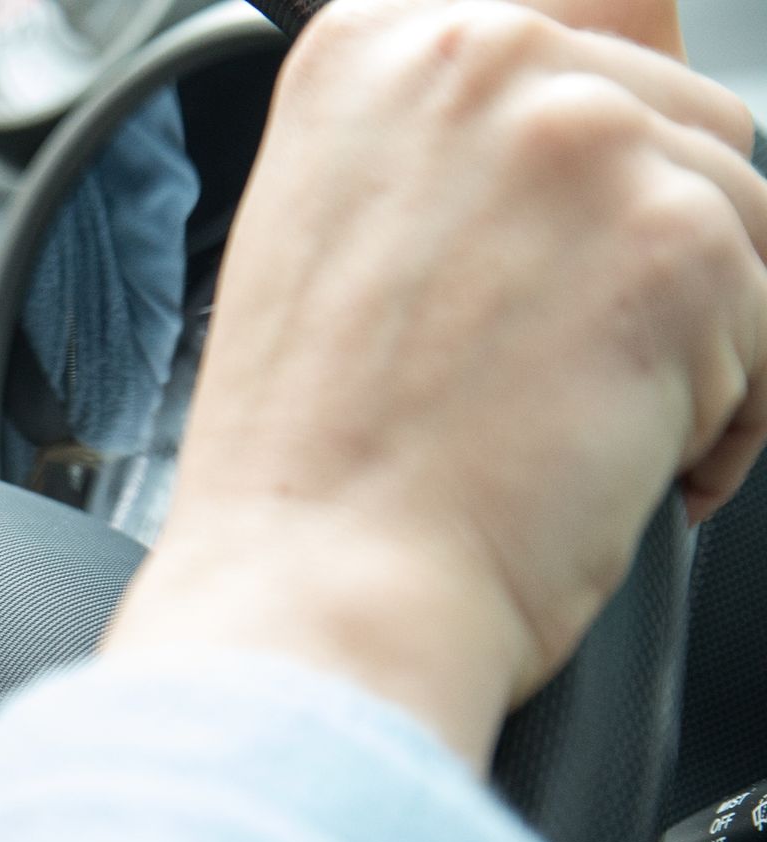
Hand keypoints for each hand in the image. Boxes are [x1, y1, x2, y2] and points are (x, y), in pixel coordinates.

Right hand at [105, 0, 766, 768]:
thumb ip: (456, 149)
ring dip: (690, 341)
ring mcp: (579, 139)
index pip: (581, 51)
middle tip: (538, 378)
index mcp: (378, 47)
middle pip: (677, 127)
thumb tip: (603, 103)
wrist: (315, 592)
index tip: (540, 279)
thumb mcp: (341, 244)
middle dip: (644, 264)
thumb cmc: (312, 467)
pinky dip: (721, 417)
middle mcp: (480, 56)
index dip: (583, 190)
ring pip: (740, 219)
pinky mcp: (675, 241)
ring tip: (564, 434)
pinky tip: (608, 468)